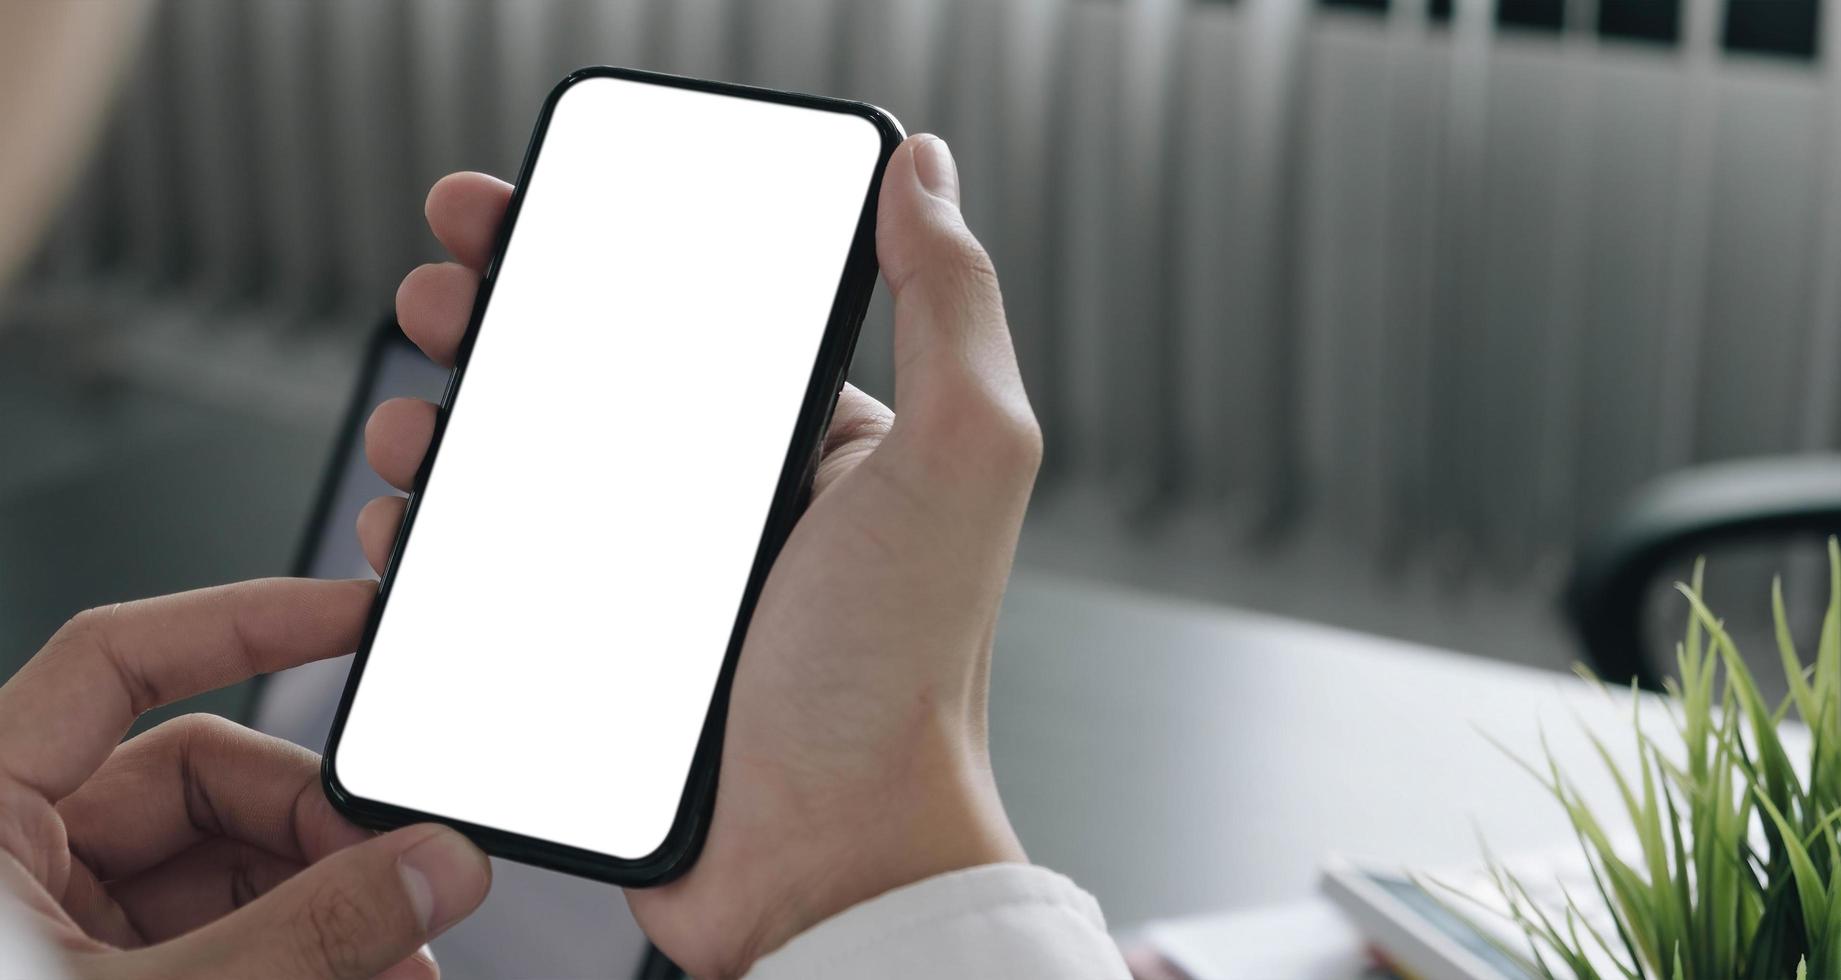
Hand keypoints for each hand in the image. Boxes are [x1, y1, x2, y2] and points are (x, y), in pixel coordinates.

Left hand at [0, 579, 492, 978]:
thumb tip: (428, 866)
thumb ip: (301, 934)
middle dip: (324, 827)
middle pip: (205, 777)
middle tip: (411, 876)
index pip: (116, 661)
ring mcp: (58, 931)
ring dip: (331, 906)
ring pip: (228, 869)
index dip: (243, 621)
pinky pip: (227, 939)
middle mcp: (14, 860)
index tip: (353, 616)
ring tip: (407, 965)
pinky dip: (302, 956)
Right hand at [376, 133, 1039, 977]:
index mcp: (808, 444)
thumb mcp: (959, 462)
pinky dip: (440, 539)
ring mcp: (653, 582)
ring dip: (451, 422)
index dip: (596, 244)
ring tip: (415, 417)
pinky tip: (413, 524)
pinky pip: (496, 574)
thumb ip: (950, 308)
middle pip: (585, 378)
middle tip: (441, 297)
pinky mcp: (592, 655)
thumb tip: (922, 174)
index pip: (687, 308)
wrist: (829, 860)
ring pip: (524, 469)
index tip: (517, 212)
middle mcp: (728, 504)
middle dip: (499, 319)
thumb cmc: (903, 679)